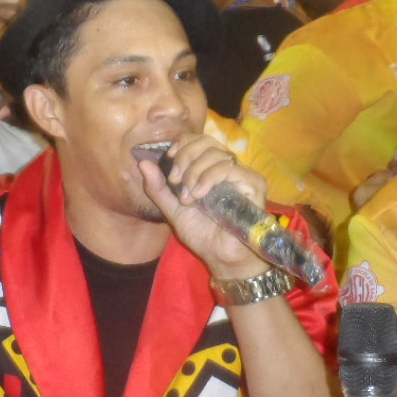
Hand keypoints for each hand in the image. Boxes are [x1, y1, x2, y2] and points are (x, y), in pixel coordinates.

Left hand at [137, 134, 270, 280]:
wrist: (220, 257)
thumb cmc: (202, 234)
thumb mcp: (172, 209)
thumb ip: (158, 188)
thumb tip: (143, 162)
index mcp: (209, 169)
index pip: (199, 140)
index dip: (183, 143)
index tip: (169, 159)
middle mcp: (227, 168)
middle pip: (207, 141)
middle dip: (185, 157)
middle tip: (176, 180)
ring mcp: (242, 175)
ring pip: (217, 153)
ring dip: (195, 172)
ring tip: (189, 196)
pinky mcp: (254, 184)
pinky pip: (230, 168)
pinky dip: (210, 177)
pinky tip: (200, 195)